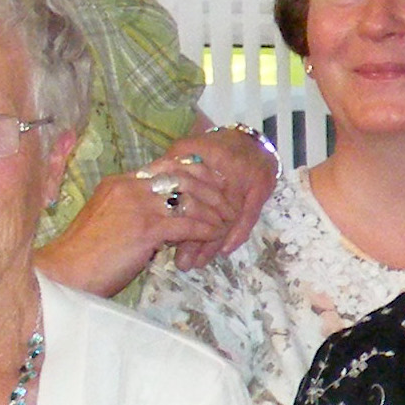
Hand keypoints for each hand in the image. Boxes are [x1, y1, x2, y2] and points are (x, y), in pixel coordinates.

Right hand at [38, 161, 248, 294]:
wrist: (67, 271)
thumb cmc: (87, 254)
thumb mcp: (112, 222)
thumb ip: (137, 213)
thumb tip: (168, 221)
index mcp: (120, 183)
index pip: (166, 167)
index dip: (195, 173)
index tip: (214, 183)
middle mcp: (130, 188)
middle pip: (183, 177)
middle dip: (211, 189)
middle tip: (228, 202)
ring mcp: (138, 206)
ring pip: (189, 199)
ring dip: (213, 211)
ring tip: (226, 222)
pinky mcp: (146, 228)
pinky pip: (188, 224)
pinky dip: (206, 230)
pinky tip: (215, 236)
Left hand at [158, 124, 278, 265]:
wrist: (250, 141)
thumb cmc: (211, 148)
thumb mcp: (184, 151)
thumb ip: (165, 170)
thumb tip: (143, 195)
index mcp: (197, 152)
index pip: (183, 190)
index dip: (172, 217)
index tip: (161, 239)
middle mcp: (222, 163)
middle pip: (204, 207)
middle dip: (191, 238)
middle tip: (181, 261)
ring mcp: (244, 175)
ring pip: (225, 216)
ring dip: (211, 242)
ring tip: (197, 263)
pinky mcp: (261, 185)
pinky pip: (249, 215)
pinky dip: (237, 234)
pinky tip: (224, 251)